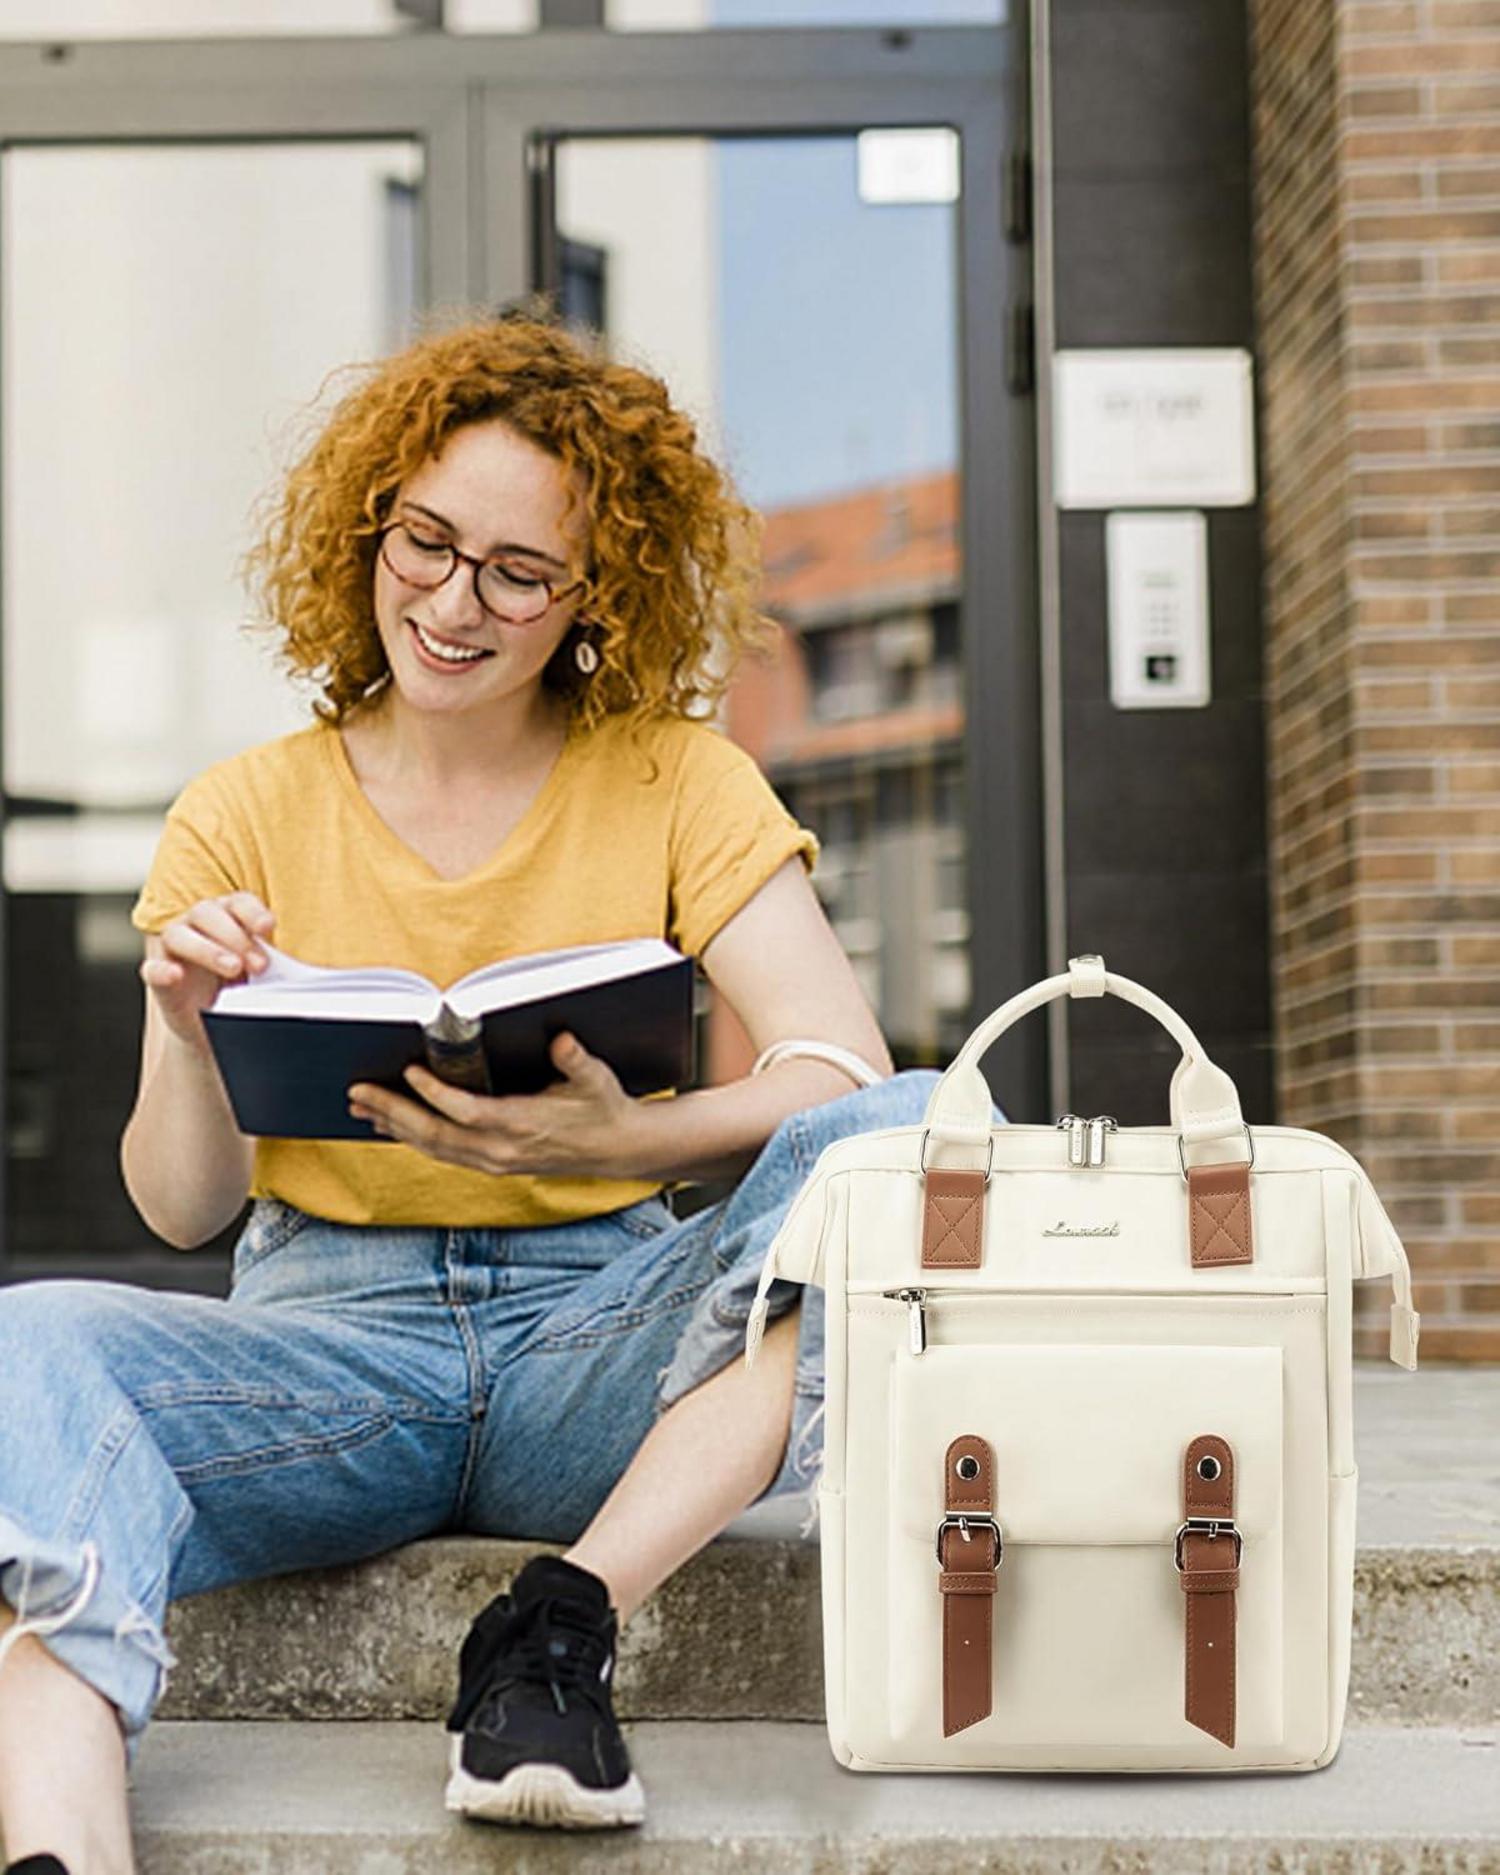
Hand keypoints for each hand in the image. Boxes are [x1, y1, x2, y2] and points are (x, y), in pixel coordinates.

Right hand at [140, 893, 275, 1051]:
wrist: (217, 1026)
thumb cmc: (245, 990)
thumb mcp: (264, 977)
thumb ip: (276, 968)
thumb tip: (306, 980)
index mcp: (228, 917)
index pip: (238, 903)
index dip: (252, 912)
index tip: (269, 927)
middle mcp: (198, 924)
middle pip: (209, 914)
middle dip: (236, 936)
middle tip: (260, 965)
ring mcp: (174, 948)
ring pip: (180, 934)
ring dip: (207, 949)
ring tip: (233, 968)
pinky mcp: (159, 976)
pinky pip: (152, 969)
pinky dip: (161, 970)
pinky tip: (174, 974)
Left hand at [347, 1031, 639, 1178]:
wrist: (616, 1150)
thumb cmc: (604, 1108)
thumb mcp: (596, 1079)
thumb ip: (575, 1061)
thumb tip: (560, 1039)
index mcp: (523, 1126)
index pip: (467, 1112)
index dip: (435, 1095)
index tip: (409, 1072)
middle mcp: (501, 1150)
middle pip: (436, 1135)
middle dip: (393, 1112)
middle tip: (358, 1092)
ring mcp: (494, 1162)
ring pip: (433, 1147)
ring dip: (395, 1126)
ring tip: (362, 1106)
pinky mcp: (492, 1164)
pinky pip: (443, 1153)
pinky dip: (414, 1138)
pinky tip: (394, 1126)